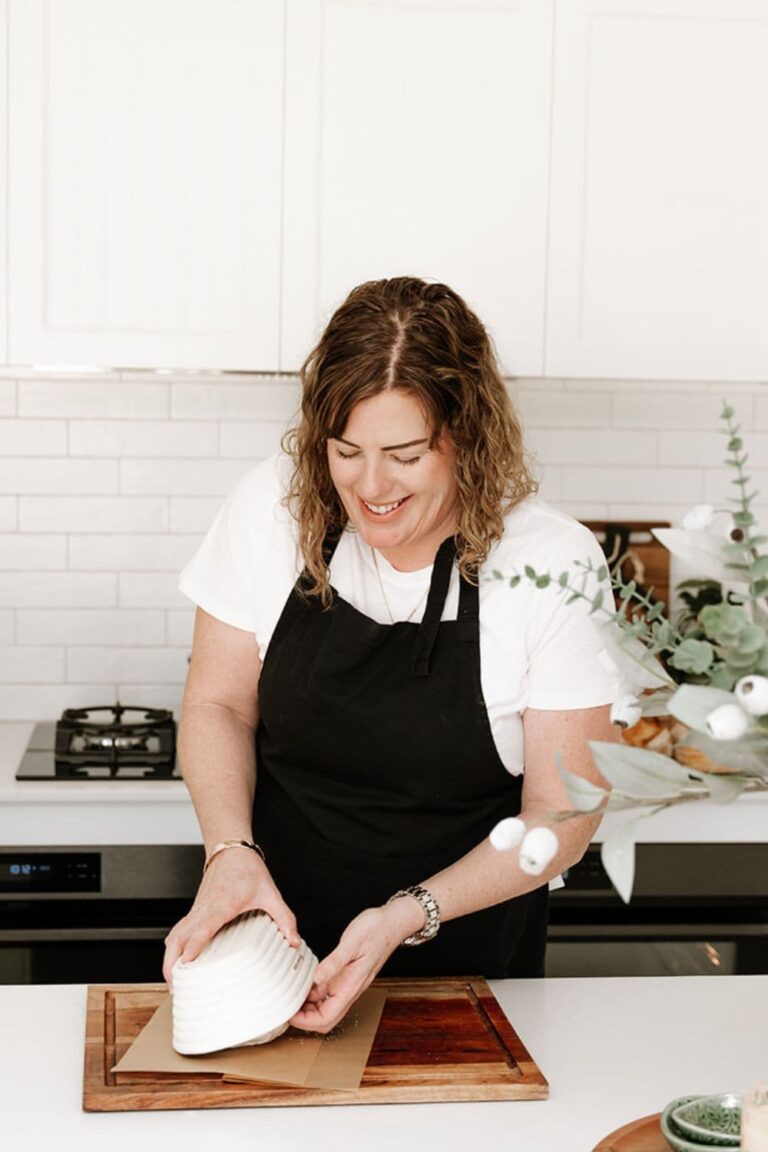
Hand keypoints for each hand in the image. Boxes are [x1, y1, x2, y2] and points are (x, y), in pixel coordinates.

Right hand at [162, 849, 298, 986]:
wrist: (231, 850)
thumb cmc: (246, 868)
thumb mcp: (270, 892)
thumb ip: (284, 917)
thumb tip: (293, 940)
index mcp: (223, 904)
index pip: (203, 926)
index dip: (194, 944)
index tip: (187, 961)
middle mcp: (205, 908)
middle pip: (179, 936)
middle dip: (172, 961)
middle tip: (175, 985)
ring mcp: (197, 910)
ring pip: (174, 934)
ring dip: (169, 957)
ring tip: (173, 980)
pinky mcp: (195, 911)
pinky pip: (179, 930)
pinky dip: (174, 947)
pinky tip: (178, 961)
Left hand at [289, 899, 419, 1033]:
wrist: (393, 922)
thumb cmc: (376, 930)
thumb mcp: (351, 943)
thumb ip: (332, 963)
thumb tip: (314, 979)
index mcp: (351, 986)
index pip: (326, 1018)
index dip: (305, 1022)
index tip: (289, 1014)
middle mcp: (350, 989)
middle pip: (326, 1019)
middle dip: (305, 1019)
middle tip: (288, 1007)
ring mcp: (349, 983)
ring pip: (327, 1007)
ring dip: (309, 1007)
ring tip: (293, 994)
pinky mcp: (348, 975)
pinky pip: (330, 992)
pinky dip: (316, 992)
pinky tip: (307, 980)